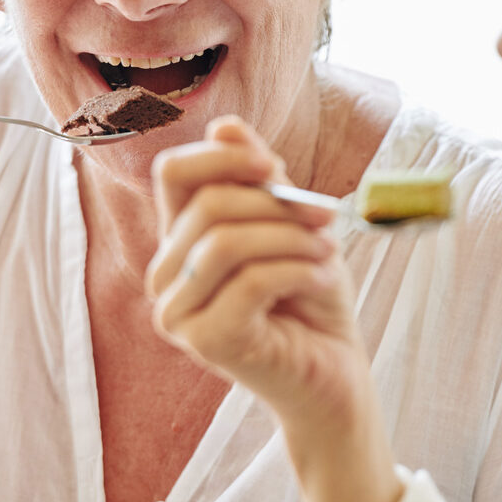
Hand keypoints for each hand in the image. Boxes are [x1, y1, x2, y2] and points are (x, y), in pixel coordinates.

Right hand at [149, 115, 401, 501]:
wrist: (335, 374)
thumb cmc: (310, 297)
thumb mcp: (291, 224)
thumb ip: (260, 178)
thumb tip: (225, 126)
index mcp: (180, 241)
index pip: (172, 172)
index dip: (221, 157)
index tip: (273, 167)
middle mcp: (166, 277)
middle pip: (209, 205)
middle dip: (277, 204)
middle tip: (326, 219)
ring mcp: (179, 314)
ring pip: (225, 242)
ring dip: (290, 238)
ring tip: (326, 252)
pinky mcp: (207, 342)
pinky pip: (250, 281)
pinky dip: (298, 270)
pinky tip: (322, 278)